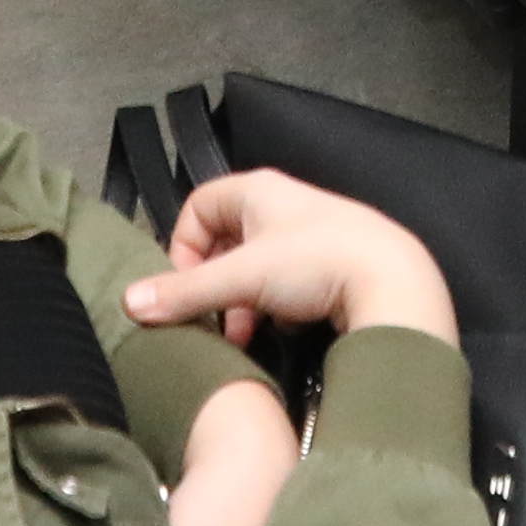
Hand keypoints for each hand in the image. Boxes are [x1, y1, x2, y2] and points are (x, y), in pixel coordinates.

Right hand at [124, 169, 454, 351]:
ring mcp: (311, 235)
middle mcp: (284, 206)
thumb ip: (185, 292)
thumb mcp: (242, 278)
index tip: (186, 286)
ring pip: (257, 268)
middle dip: (214, 284)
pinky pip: (288, 285)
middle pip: (227, 241)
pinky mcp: (334, 266)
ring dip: (243, 302)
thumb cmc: (318, 263)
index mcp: (259, 192)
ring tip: (246, 334)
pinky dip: (276, 309)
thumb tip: (130, 302)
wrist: (395, 283)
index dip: (183, 246)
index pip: (198, 206)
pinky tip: (282, 332)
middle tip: (215, 319)